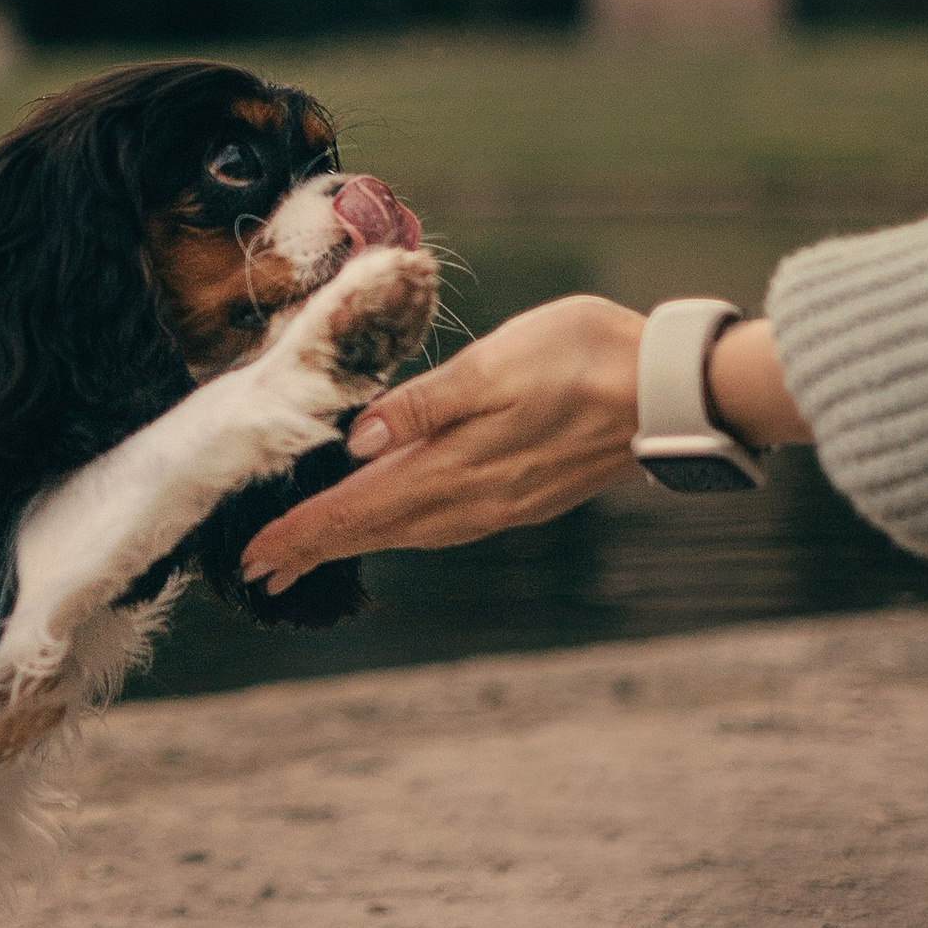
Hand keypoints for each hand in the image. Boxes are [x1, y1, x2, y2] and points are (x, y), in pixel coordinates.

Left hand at [237, 294, 645, 597]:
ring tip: (310, 552)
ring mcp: (500, 504)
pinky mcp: (522, 497)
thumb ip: (423, 405)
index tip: (255, 554)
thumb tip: (356, 443)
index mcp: (457, 466)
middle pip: (376, 530)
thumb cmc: (584, 357)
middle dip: (314, 547)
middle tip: (259, 569)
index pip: (360, 507)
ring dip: (355, 543)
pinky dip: (400, 531)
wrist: (673, 390)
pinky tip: (392, 525)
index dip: (304, 530)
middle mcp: (473, 499)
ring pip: (408, 533)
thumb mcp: (496, 363)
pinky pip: (442, 527)